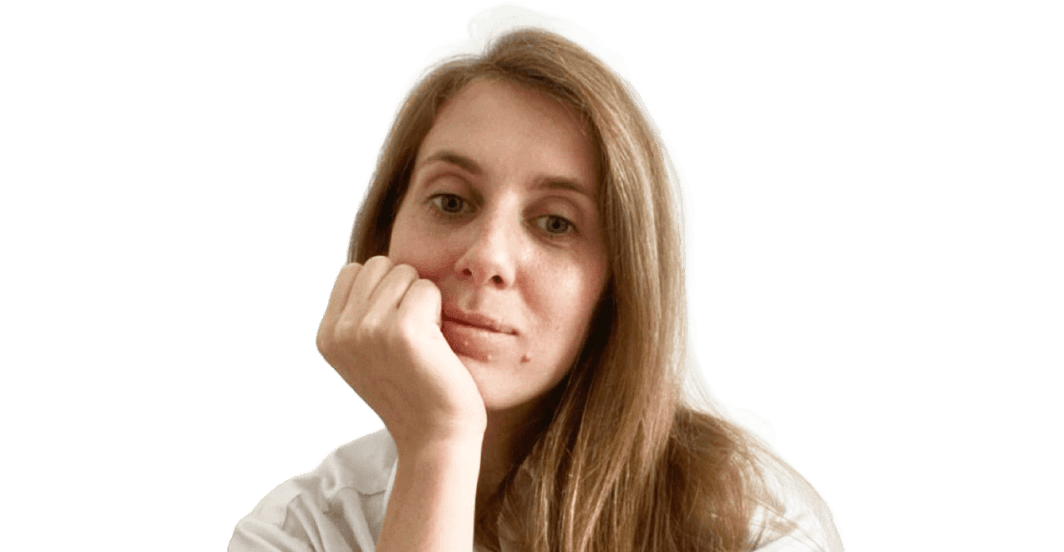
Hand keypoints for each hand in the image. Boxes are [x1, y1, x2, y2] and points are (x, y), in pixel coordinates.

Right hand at [315, 256, 486, 454]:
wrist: (435, 435)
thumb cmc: (412, 389)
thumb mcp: (366, 352)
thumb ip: (357, 312)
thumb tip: (371, 267)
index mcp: (326, 336)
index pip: (353, 271)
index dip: (382, 290)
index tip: (393, 330)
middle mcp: (340, 331)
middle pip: (379, 265)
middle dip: (402, 290)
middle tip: (412, 335)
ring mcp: (368, 329)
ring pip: (405, 272)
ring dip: (422, 300)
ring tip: (423, 340)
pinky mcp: (402, 330)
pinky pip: (427, 288)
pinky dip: (439, 310)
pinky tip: (435, 344)